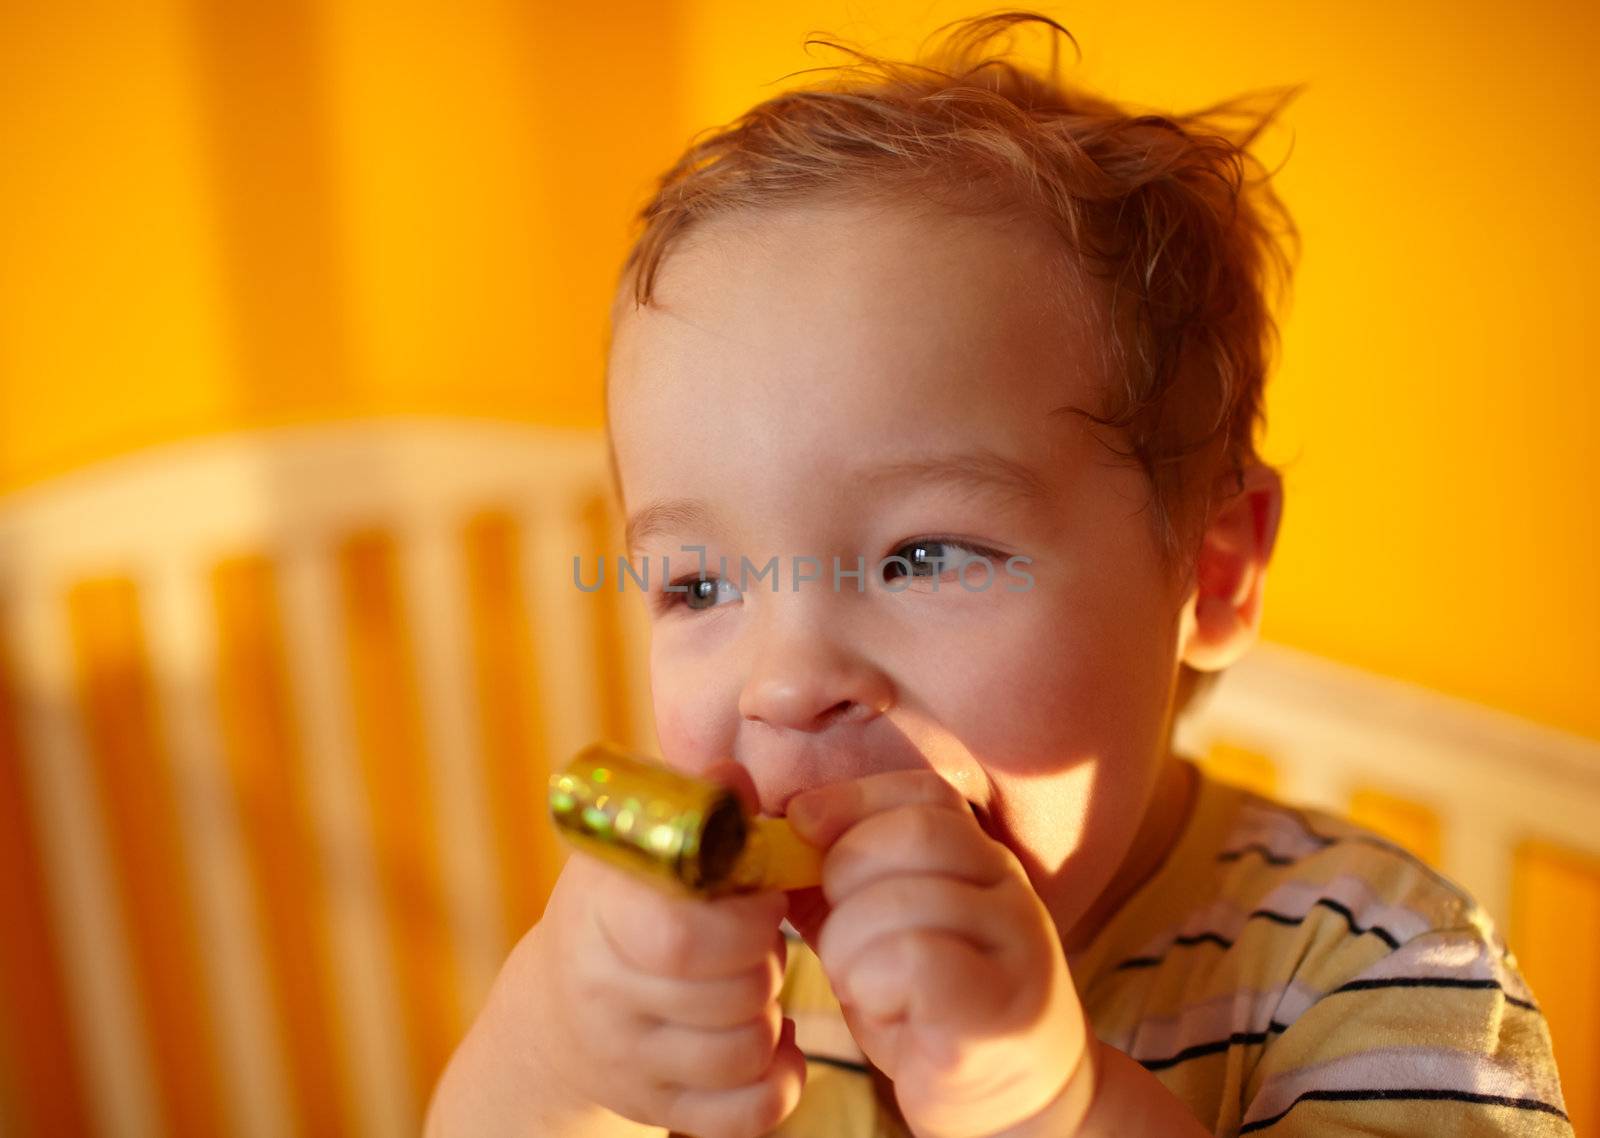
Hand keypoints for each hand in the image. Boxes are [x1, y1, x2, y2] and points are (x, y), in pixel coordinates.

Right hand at [428, 761, 806, 1137]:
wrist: (555, 1015)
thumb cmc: (620, 911)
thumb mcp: (640, 848)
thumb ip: (696, 806)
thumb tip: (733, 777)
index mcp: (599, 916)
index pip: (683, 934)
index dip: (746, 916)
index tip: (759, 894)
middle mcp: (604, 996)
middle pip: (733, 994)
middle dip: (768, 961)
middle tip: (757, 939)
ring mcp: (628, 1063)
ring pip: (747, 1052)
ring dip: (772, 1014)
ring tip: (751, 984)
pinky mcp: (656, 1109)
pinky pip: (749, 1114)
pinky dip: (779, 1080)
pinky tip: (769, 1043)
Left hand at [785, 770, 1093, 1137]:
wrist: (1012, 1099)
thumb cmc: (929, 1011)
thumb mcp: (880, 931)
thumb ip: (841, 883)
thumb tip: (776, 834)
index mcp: (980, 860)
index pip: (925, 793)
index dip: (854, 798)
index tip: (801, 824)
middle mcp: (1008, 890)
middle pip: (915, 833)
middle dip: (846, 874)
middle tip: (836, 934)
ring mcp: (1015, 945)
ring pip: (907, 899)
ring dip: (852, 944)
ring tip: (860, 983)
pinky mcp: (1002, 1008)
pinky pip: (919, 962)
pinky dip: (877, 983)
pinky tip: (884, 1009)